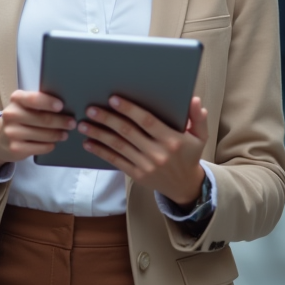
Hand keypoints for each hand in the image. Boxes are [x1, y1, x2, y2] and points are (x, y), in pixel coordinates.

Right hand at [0, 90, 74, 171]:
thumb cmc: (20, 118)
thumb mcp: (24, 106)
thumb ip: (39, 102)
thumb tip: (65, 107)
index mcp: (16, 99)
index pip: (34, 99)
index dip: (48, 102)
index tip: (61, 106)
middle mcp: (11, 114)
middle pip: (43, 119)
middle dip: (61, 121)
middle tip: (72, 123)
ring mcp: (11, 132)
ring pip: (43, 135)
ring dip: (57, 134)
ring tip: (65, 133)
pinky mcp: (15, 148)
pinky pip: (39, 147)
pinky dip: (49, 145)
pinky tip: (53, 143)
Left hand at [79, 95, 207, 205]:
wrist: (185, 186)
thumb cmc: (190, 155)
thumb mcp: (200, 136)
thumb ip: (198, 118)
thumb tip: (194, 99)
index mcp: (172, 140)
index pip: (147, 121)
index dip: (129, 109)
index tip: (113, 99)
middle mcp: (157, 153)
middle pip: (127, 132)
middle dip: (107, 119)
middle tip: (91, 109)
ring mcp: (146, 165)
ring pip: (118, 146)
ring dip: (99, 135)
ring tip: (84, 125)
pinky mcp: (137, 175)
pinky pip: (116, 161)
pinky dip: (101, 152)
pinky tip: (88, 143)